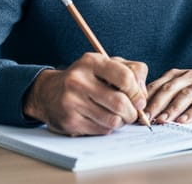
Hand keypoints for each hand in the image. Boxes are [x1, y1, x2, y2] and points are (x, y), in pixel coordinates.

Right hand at [22, 53, 147, 135]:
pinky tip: (103, 119)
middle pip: (120, 103)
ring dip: (122, 122)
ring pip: (112, 120)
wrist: (48, 92)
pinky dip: (108, 127)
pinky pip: (101, 130)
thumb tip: (142, 96)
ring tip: (120, 116)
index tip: (139, 100)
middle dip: (132, 112)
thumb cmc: (85, 78)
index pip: (125, 78)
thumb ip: (130, 72)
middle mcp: (79, 80)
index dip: (138, 92)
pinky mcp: (69, 120)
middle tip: (133, 114)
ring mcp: (72, 101)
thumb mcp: (105, 65)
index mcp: (91, 62)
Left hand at [144, 66, 191, 123]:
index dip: (146, 98)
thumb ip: (169, 94)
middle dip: (155, 104)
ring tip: (162, 120)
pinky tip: (184, 120)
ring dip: (172, 109)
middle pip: (169, 89)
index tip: (135, 111)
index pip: (158, 85)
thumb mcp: (186, 85)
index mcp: (179, 75)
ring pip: (185, 95)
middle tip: (145, 118)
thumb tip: (146, 110)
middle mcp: (190, 76)